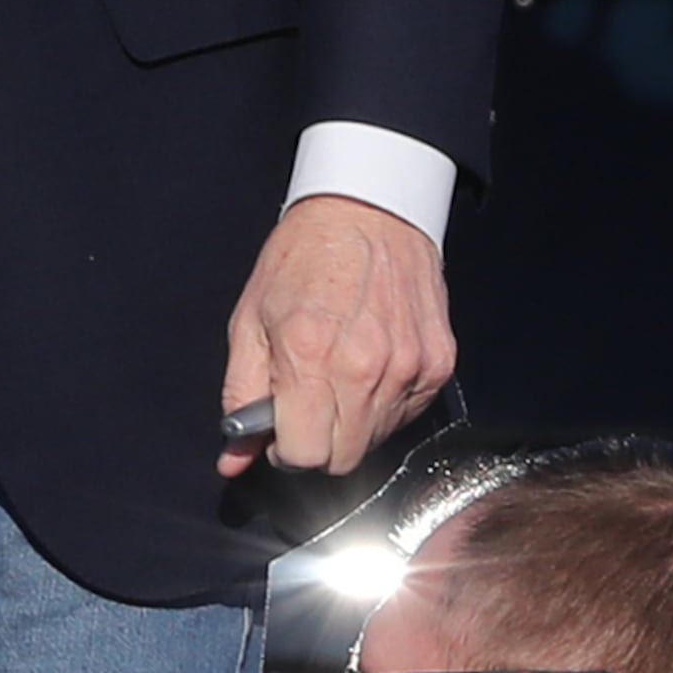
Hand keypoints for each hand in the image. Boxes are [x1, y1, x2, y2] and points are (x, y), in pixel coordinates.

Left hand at [222, 194, 453, 477]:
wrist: (369, 213)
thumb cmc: (301, 261)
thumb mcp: (248, 322)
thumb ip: (240, 395)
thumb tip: (233, 459)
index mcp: (311, 357)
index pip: (304, 455)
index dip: (283, 452)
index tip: (277, 432)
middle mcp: (366, 369)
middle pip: (343, 459)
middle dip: (316, 446)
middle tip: (302, 409)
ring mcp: (410, 369)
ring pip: (375, 441)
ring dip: (348, 426)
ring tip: (333, 378)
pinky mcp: (439, 366)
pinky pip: (406, 416)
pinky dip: (382, 407)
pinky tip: (365, 369)